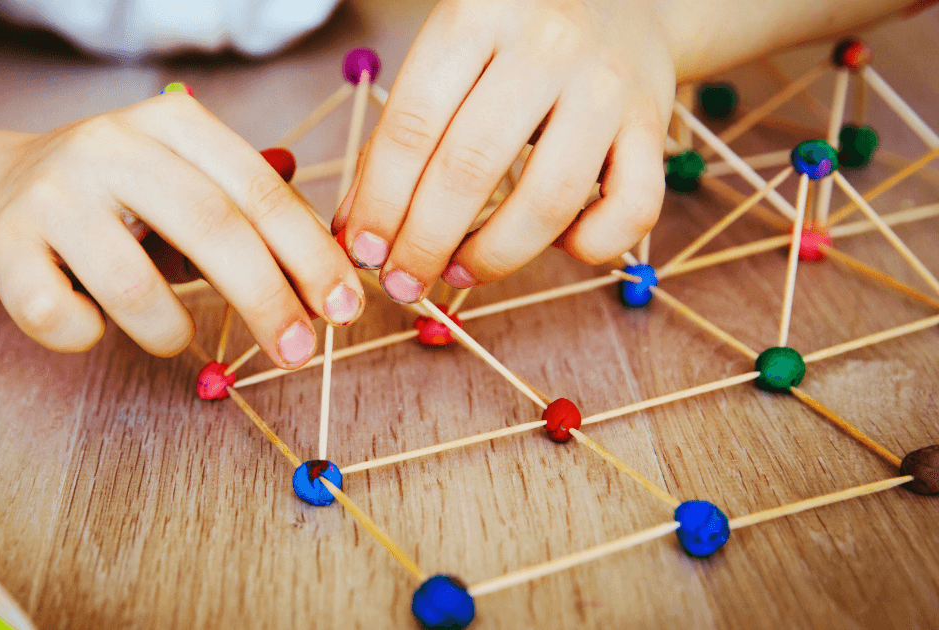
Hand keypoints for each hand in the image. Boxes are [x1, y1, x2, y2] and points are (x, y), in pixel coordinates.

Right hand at [0, 92, 363, 366]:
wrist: (0, 190)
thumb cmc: (121, 201)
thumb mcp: (189, 182)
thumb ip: (256, 212)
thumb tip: (336, 261)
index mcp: (170, 123)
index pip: (257, 190)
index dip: (309, 254)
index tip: (344, 307)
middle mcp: (109, 145)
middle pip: (210, 228)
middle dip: (268, 300)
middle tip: (298, 353)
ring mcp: (50, 193)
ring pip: (134, 287)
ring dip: (171, 331)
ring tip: (176, 338)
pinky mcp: (3, 245)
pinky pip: (62, 318)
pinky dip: (89, 336)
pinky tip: (93, 321)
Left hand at [333, 0, 675, 300]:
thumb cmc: (511, 42)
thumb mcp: (448, 61)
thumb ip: (400, 138)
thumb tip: (354, 231)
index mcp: (478, 13)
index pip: (413, 124)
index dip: (381, 202)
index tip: (364, 253)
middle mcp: (548, 44)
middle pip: (471, 167)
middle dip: (424, 242)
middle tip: (402, 283)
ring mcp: (608, 83)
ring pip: (549, 199)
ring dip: (494, 257)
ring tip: (459, 273)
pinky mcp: (654, 122)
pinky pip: (631, 210)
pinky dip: (590, 245)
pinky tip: (558, 242)